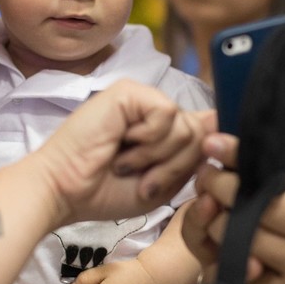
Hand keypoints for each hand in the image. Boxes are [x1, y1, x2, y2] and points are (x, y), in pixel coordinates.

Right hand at [35, 81, 213, 225]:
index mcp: (161, 131)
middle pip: (199, 134)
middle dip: (175, 166)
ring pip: (186, 127)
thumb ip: (190, 155)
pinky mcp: (129, 92)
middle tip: (142, 179)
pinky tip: (124, 142)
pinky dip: (149, 139)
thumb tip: (219, 121)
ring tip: (127, 163)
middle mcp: (153, 110)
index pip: (202, 131)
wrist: (65, 191)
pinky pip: (167, 114)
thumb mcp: (162, 182)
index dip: (202, 153)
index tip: (178, 176)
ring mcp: (141, 98)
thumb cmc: (105, 191)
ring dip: (158, 157)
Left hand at [189, 109, 284, 283]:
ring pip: (247, 237)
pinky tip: (222, 247)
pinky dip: (233, 259)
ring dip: (219, 223)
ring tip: (208, 209)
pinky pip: (250, 274)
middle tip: (204, 175)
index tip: (215, 142)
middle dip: (222, 186)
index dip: (243, 154)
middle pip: (259, 202)